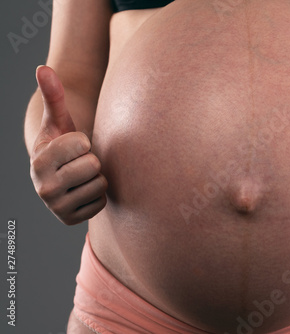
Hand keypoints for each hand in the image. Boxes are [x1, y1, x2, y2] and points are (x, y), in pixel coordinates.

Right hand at [30, 65, 107, 224]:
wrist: (61, 174)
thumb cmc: (63, 143)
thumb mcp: (59, 120)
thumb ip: (54, 95)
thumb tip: (44, 68)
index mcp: (38, 161)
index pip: (82, 144)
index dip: (84, 141)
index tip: (74, 145)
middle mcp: (43, 188)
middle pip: (93, 166)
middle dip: (91, 160)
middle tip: (79, 163)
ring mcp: (56, 208)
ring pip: (100, 186)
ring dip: (96, 178)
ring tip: (81, 176)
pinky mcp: (71, 221)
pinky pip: (102, 203)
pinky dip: (98, 196)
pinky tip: (84, 190)